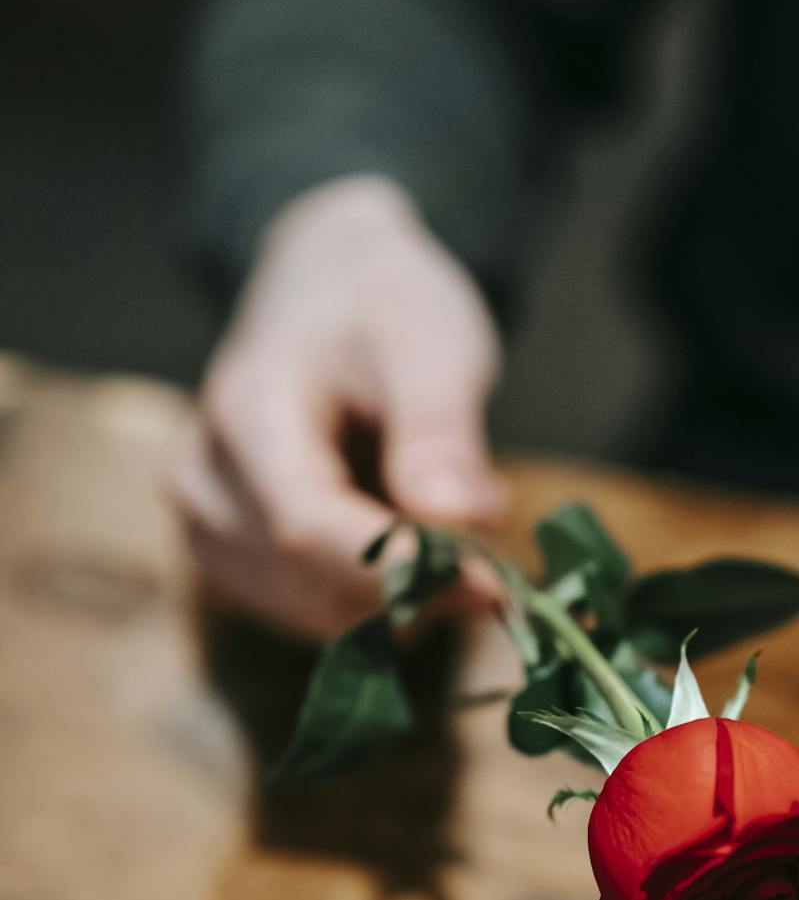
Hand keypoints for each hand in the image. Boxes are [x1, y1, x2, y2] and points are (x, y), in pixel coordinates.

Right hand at [170, 177, 506, 639]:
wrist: (329, 284)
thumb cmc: (384, 306)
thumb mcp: (432, 346)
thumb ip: (441, 435)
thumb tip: (463, 522)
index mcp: (245, 414)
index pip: (307, 531)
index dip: (404, 571)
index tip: (495, 586)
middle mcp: (203, 481)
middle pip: (314, 584)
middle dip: (416, 583)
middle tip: (495, 541)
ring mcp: (205, 528)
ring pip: (319, 615)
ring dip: (402, 593)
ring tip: (446, 515)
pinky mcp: (229, 563)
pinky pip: (314, 614)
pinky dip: (376, 594)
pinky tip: (405, 534)